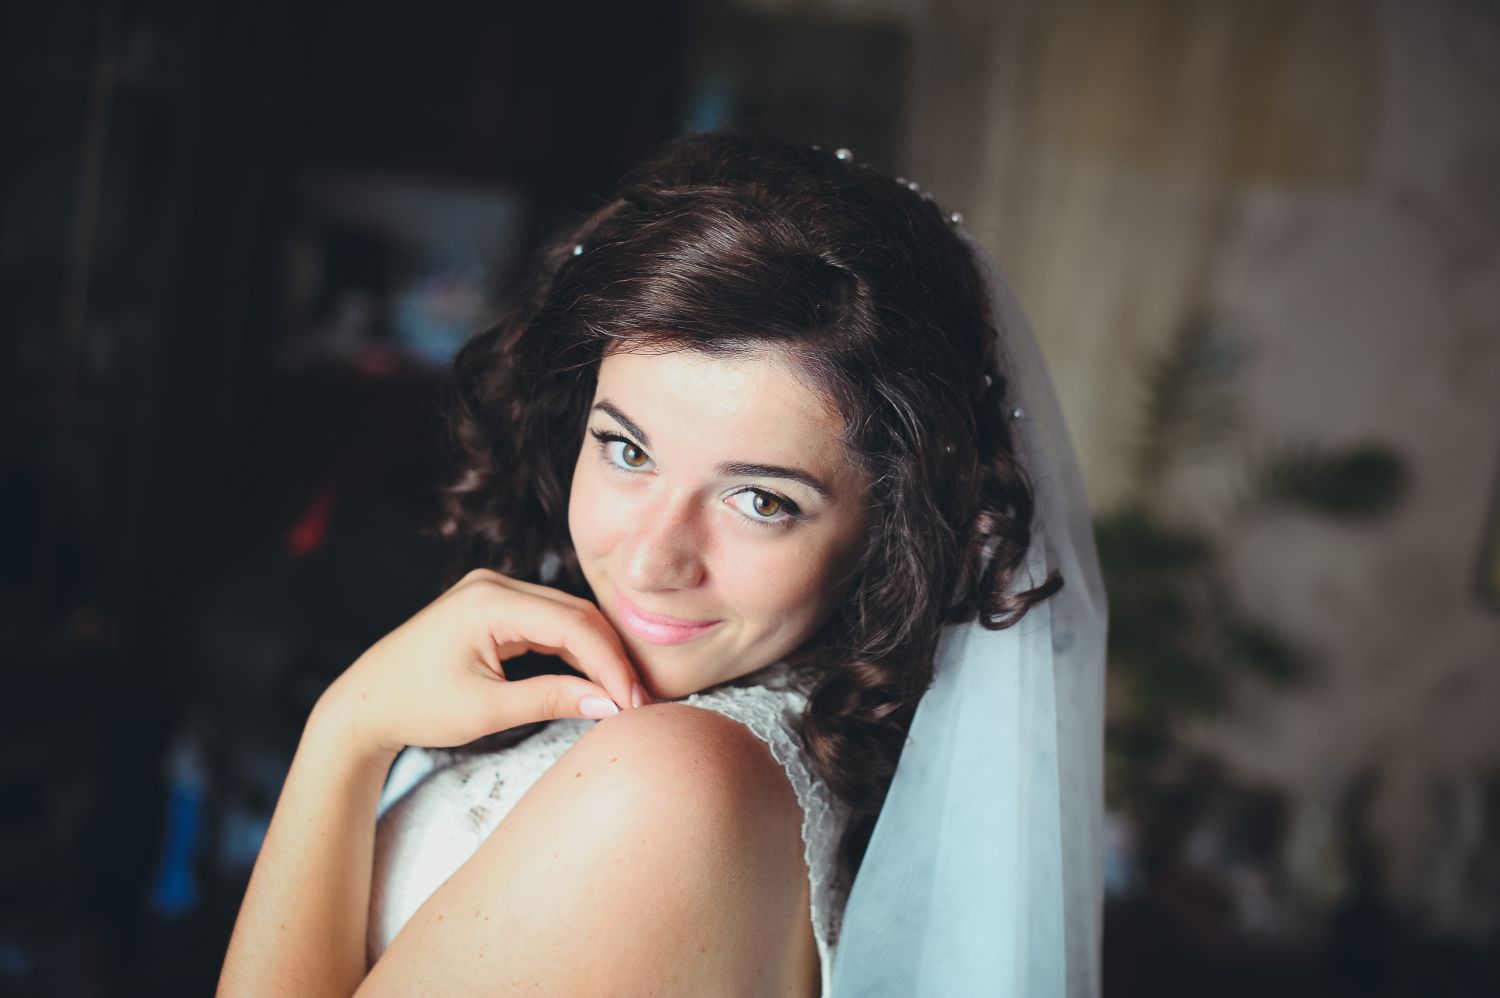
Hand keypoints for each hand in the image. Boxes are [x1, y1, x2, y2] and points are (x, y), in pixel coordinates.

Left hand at [316, 569, 646, 755]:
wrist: (365, 703)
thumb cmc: (415, 706)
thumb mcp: (487, 710)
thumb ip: (550, 700)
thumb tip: (609, 704)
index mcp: (488, 602)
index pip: (573, 625)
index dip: (611, 664)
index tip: (633, 701)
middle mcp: (493, 585)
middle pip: (576, 613)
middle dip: (611, 657)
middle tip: (639, 699)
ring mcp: (492, 591)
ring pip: (566, 616)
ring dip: (596, 653)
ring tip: (622, 694)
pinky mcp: (493, 607)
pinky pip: (546, 622)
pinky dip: (572, 651)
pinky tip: (592, 680)